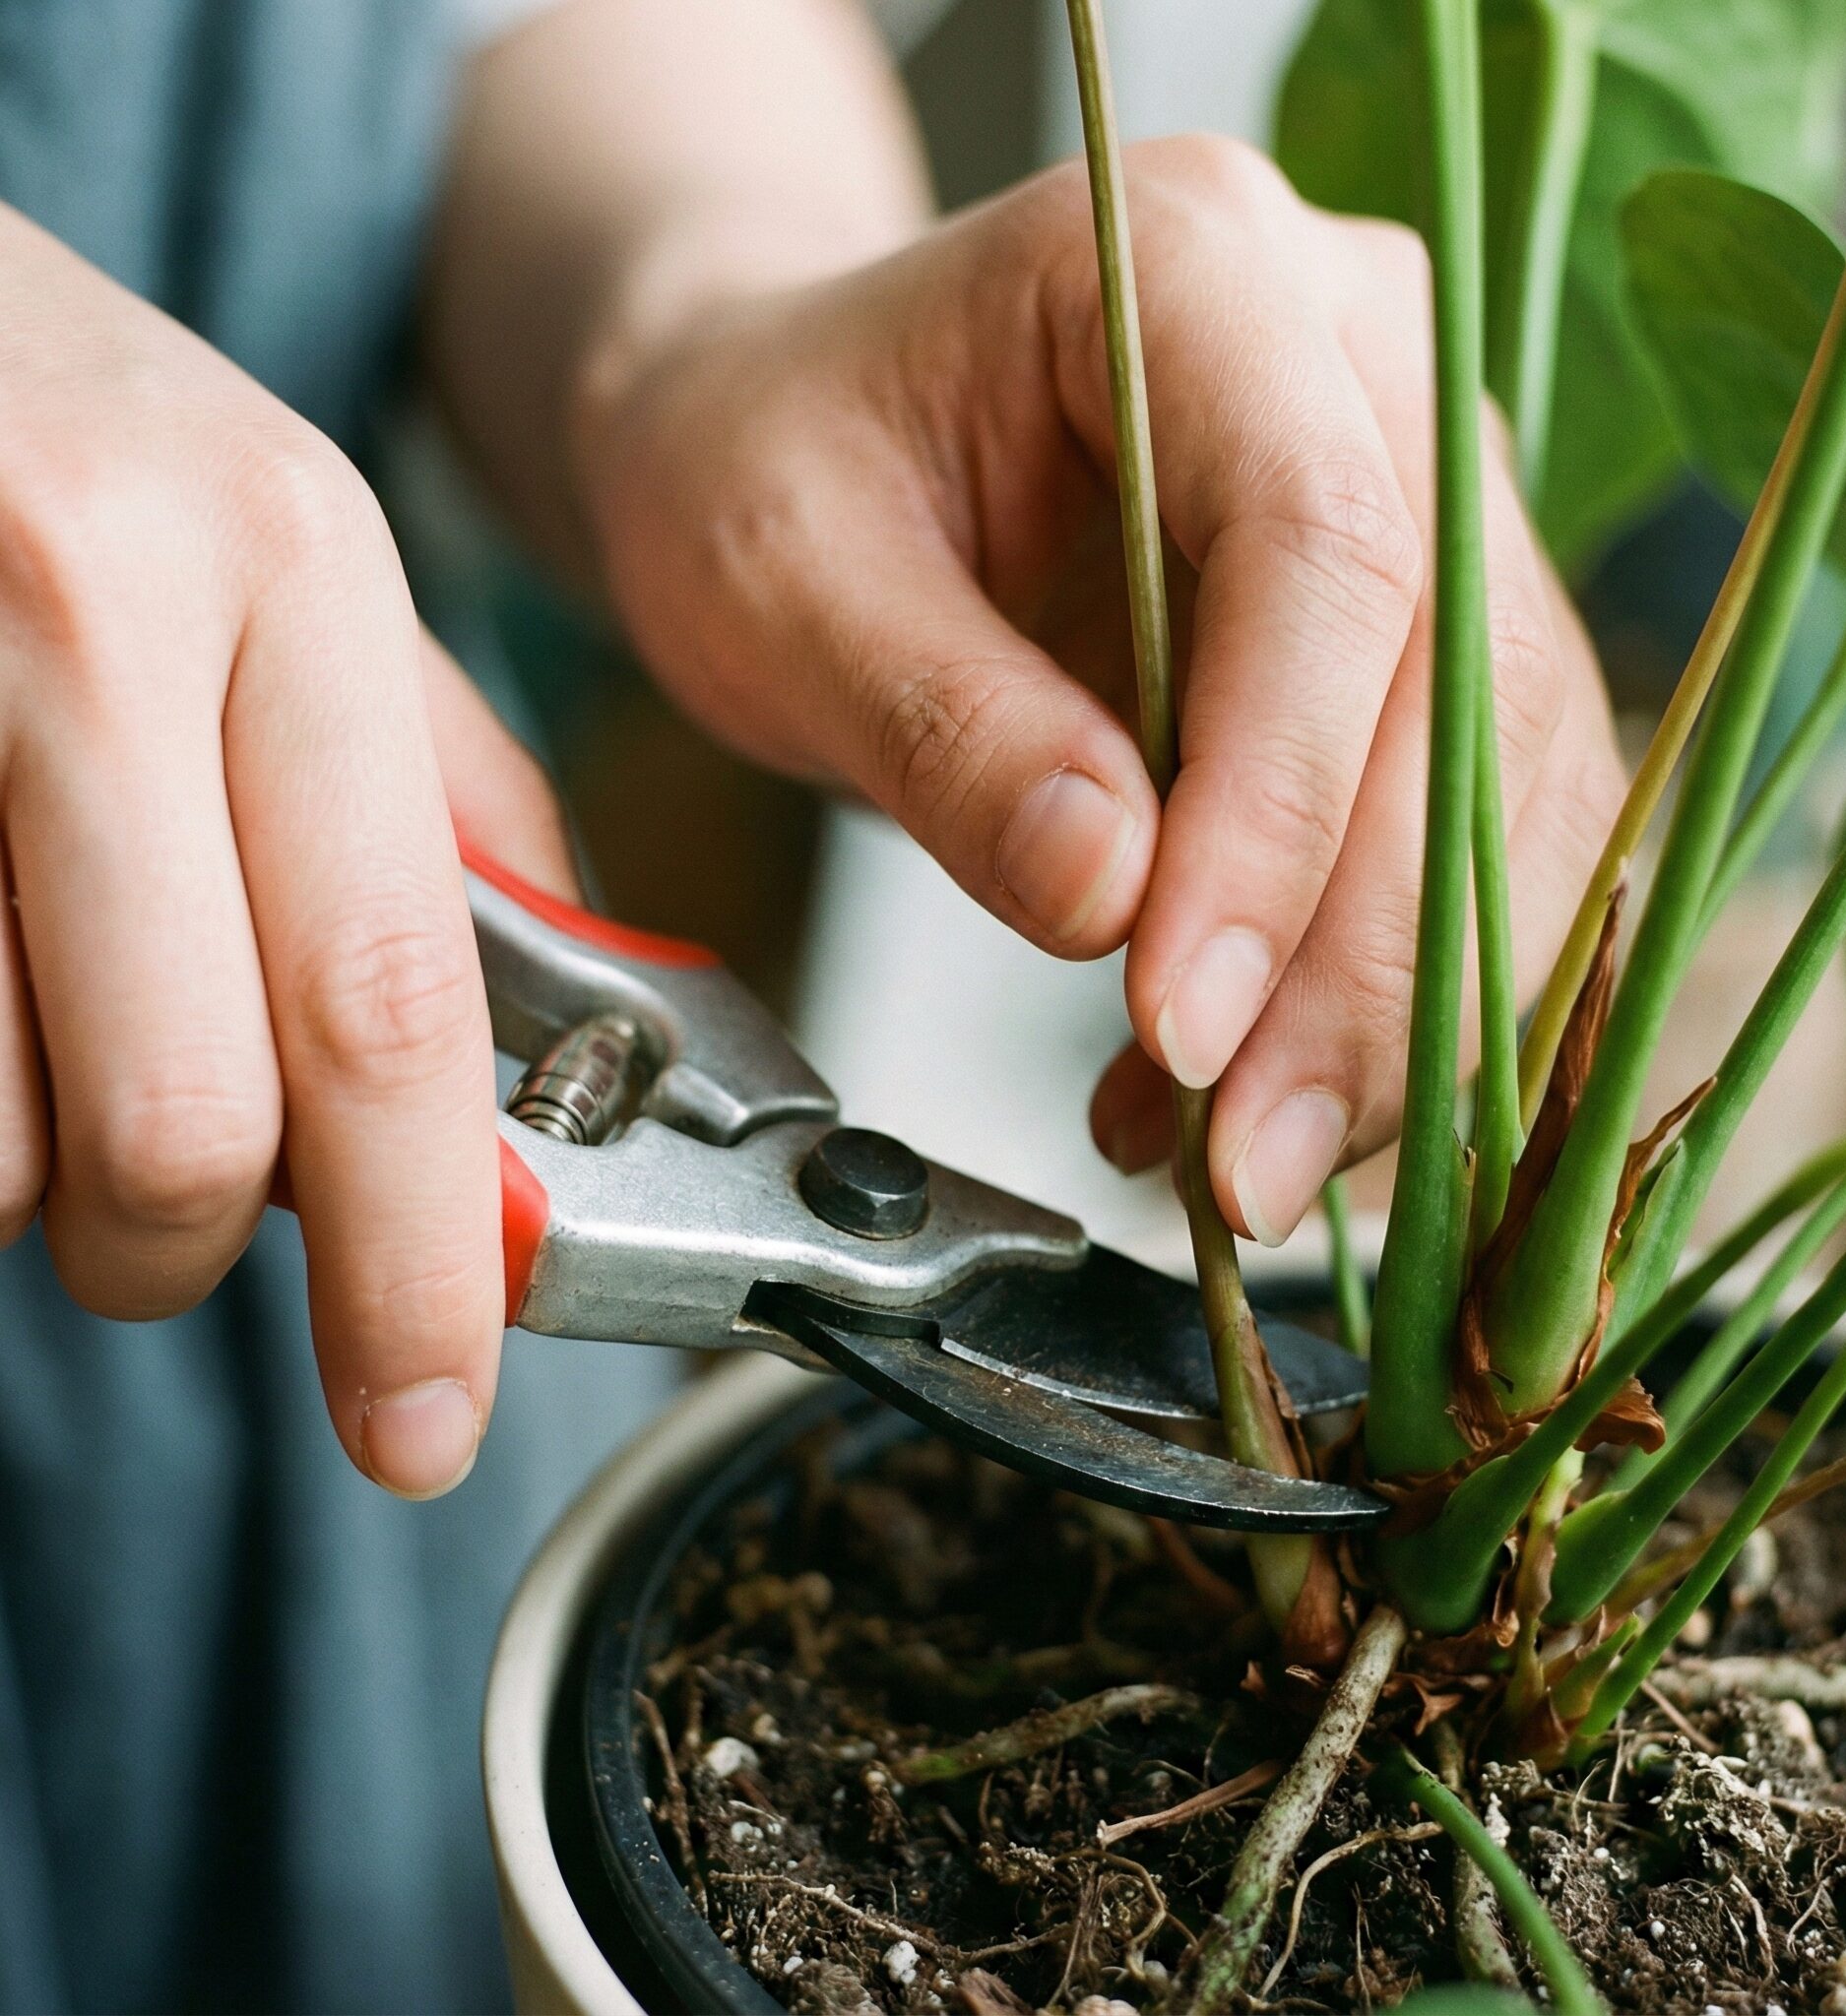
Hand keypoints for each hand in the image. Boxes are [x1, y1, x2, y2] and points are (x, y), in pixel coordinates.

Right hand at [0, 207, 572, 1493]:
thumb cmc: (84, 443)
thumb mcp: (307, 572)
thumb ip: (447, 811)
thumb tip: (560, 1056)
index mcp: (291, 571)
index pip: (390, 1001)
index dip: (422, 1260)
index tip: (430, 1412)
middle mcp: (93, 616)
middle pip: (179, 1121)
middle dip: (192, 1248)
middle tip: (189, 1220)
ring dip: (35, 1174)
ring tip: (50, 1039)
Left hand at [578, 137, 1623, 1243]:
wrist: (794, 442)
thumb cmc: (765, 463)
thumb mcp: (784, 579)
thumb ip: (945, 724)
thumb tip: (1110, 893)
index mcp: (1200, 266)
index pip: (1324, 551)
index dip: (1278, 811)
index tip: (1182, 1018)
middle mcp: (1360, 356)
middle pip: (1456, 682)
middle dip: (1362, 961)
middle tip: (1250, 1164)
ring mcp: (1417, 488)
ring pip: (1506, 777)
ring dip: (1396, 1003)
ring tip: (1238, 1156)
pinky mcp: (1417, 630)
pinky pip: (1473, 823)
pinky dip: (1384, 984)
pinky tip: (1248, 1087)